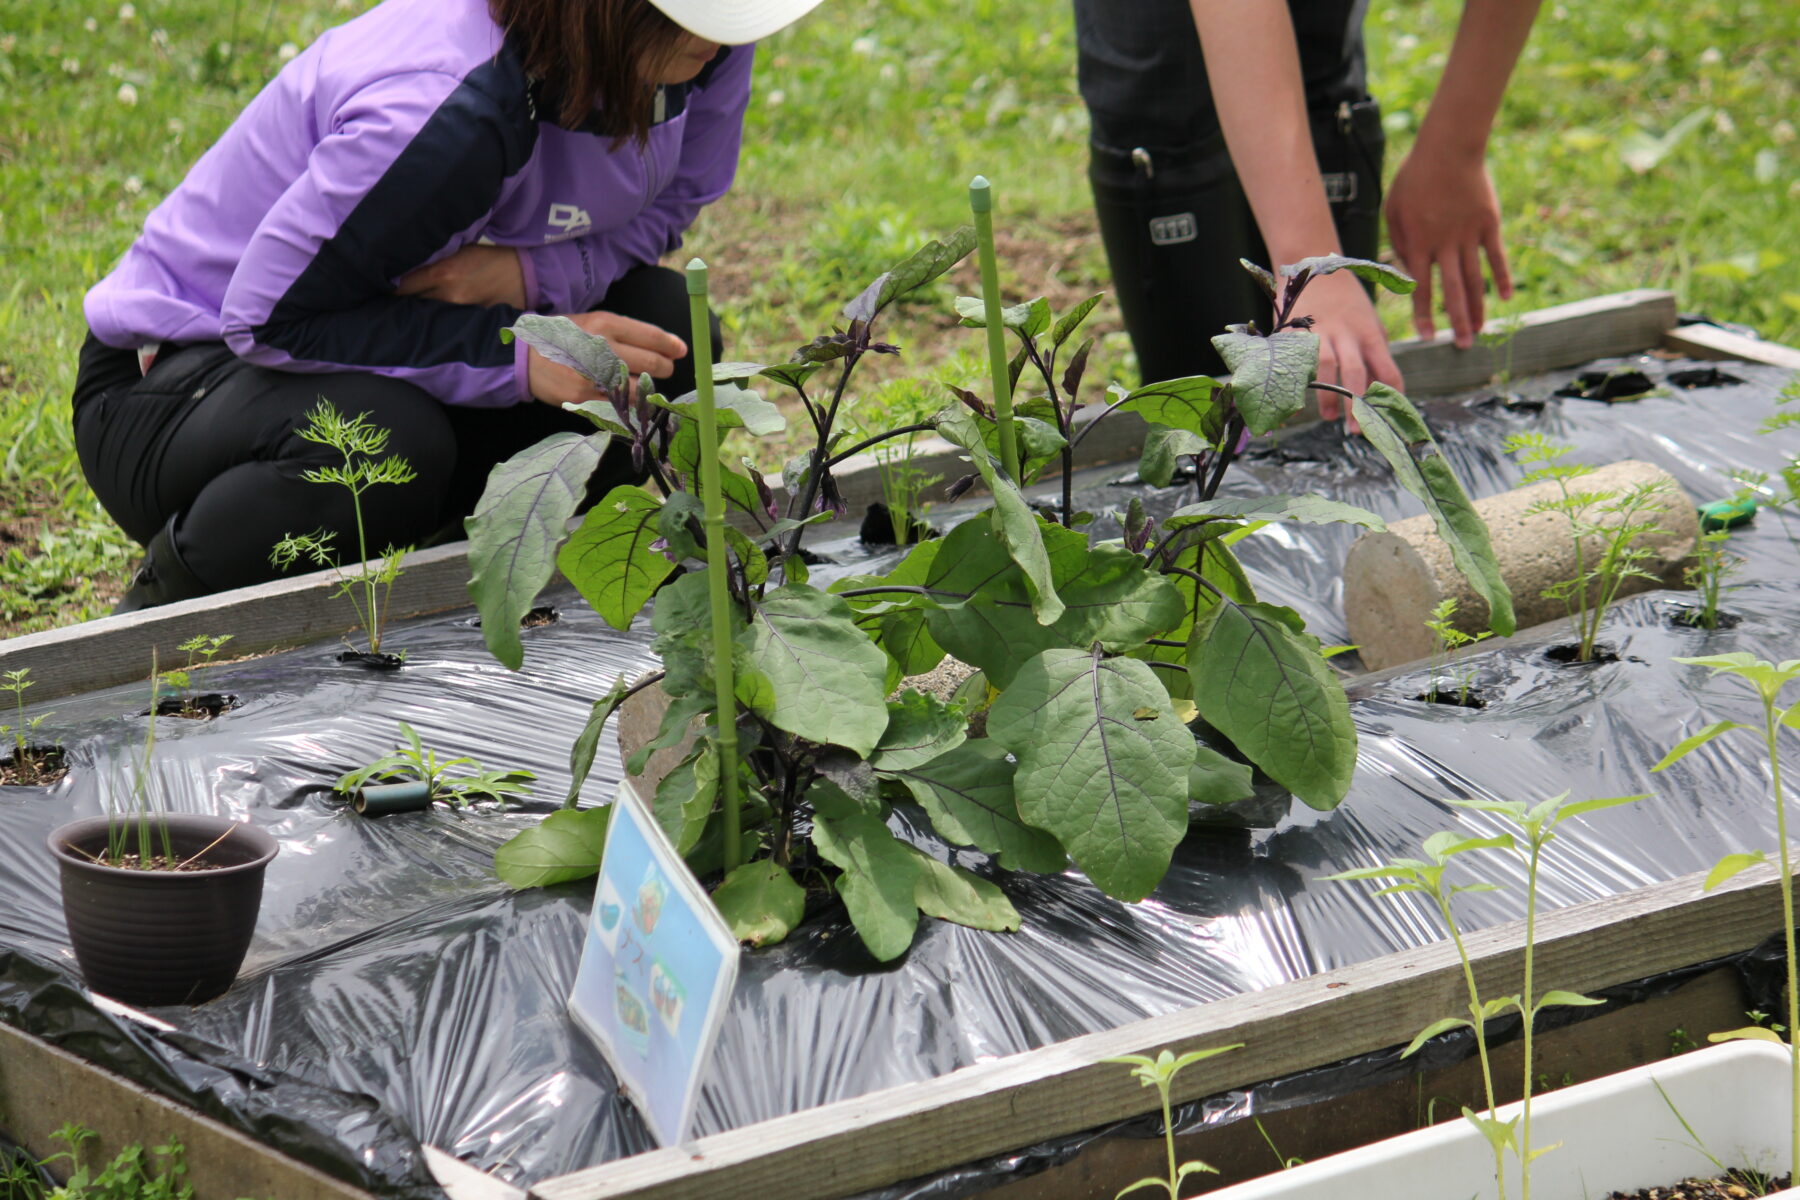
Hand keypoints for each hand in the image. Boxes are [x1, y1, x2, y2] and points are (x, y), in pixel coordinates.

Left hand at [394, 244, 526, 309]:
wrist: (525, 275)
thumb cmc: (490, 258)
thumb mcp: (460, 251)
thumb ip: (434, 260)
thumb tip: (405, 266)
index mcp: (443, 272)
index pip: (401, 285)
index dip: (387, 285)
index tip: (376, 285)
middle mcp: (448, 295)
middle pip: (410, 303)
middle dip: (399, 300)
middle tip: (384, 298)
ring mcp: (459, 312)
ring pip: (425, 315)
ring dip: (416, 311)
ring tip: (405, 308)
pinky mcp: (470, 322)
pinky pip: (445, 322)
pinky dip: (436, 319)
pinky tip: (431, 317)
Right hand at [525, 310, 688, 407]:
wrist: (523, 356)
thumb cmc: (564, 337)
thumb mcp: (591, 322)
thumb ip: (624, 333)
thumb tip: (664, 346)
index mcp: (605, 324)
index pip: (650, 336)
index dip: (671, 345)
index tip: (681, 350)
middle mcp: (602, 347)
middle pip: (652, 363)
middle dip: (665, 367)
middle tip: (665, 368)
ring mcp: (594, 375)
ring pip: (639, 387)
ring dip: (646, 388)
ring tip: (640, 383)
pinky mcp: (585, 397)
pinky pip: (620, 404)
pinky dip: (628, 402)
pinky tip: (625, 397)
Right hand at [1300, 271, 1404, 429]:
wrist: (1315, 264)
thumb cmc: (1348, 302)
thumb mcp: (1369, 322)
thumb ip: (1375, 353)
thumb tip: (1382, 387)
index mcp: (1369, 334)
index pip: (1387, 369)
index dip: (1389, 395)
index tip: (1385, 417)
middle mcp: (1347, 334)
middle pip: (1355, 373)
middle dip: (1356, 404)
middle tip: (1356, 431)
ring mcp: (1320, 333)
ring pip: (1325, 368)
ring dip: (1328, 397)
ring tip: (1330, 417)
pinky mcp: (1295, 332)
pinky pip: (1296, 362)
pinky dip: (1297, 384)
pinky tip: (1296, 403)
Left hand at [1385, 148, 1511, 347]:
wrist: (1448, 148)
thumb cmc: (1414, 179)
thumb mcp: (1394, 210)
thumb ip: (1399, 243)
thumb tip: (1406, 271)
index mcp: (1418, 243)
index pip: (1421, 288)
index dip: (1423, 315)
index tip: (1426, 338)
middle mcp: (1445, 245)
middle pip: (1452, 292)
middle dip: (1456, 322)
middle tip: (1461, 347)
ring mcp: (1470, 235)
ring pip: (1475, 279)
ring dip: (1478, 308)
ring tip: (1480, 331)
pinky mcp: (1490, 224)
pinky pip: (1496, 257)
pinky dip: (1501, 278)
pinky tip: (1504, 299)